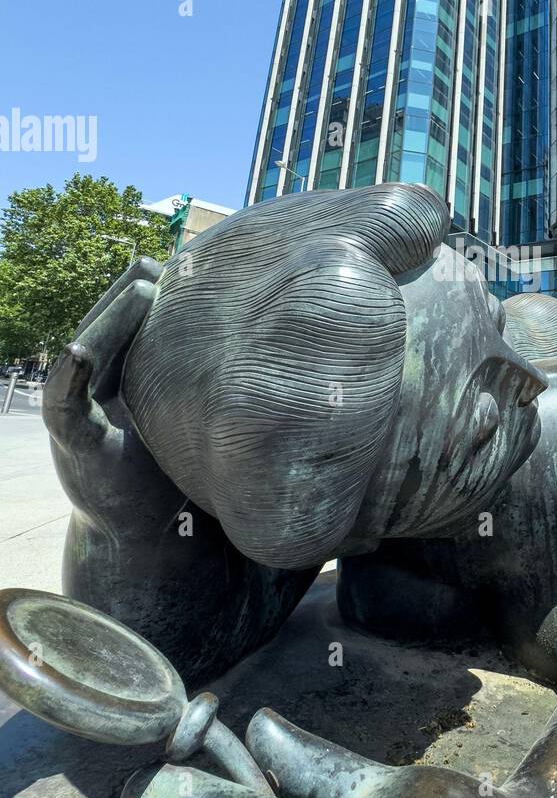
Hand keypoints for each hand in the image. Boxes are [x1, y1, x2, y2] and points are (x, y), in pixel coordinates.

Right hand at [43, 259, 183, 544]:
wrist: (150, 535)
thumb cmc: (172, 468)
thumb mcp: (186, 413)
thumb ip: (198, 376)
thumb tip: (250, 330)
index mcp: (120, 379)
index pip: (126, 324)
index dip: (143, 292)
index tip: (180, 263)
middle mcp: (94, 391)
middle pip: (103, 328)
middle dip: (126, 294)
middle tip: (157, 264)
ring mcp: (80, 415)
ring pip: (84, 353)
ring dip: (109, 321)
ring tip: (141, 289)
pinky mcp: (76, 446)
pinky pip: (64, 407)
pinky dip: (67, 379)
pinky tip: (78, 353)